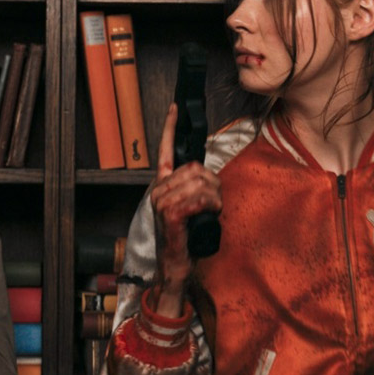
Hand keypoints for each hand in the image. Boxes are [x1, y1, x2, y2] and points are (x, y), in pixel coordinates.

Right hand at [150, 103, 221, 316]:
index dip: (170, 127)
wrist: (176, 267)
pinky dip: (210, 206)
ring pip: (201, 183)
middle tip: (213, 203)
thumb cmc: (185, 238)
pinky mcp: (171, 214)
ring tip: (209, 213)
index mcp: (163, 184)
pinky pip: (200, 199)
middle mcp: (159, 189)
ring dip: (214, 198)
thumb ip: (193, 188)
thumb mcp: (189, 208)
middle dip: (213, 184)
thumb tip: (206, 177)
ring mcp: (163, 201)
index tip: (175, 107)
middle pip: (196, 168)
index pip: (165, 150)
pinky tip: (207, 216)